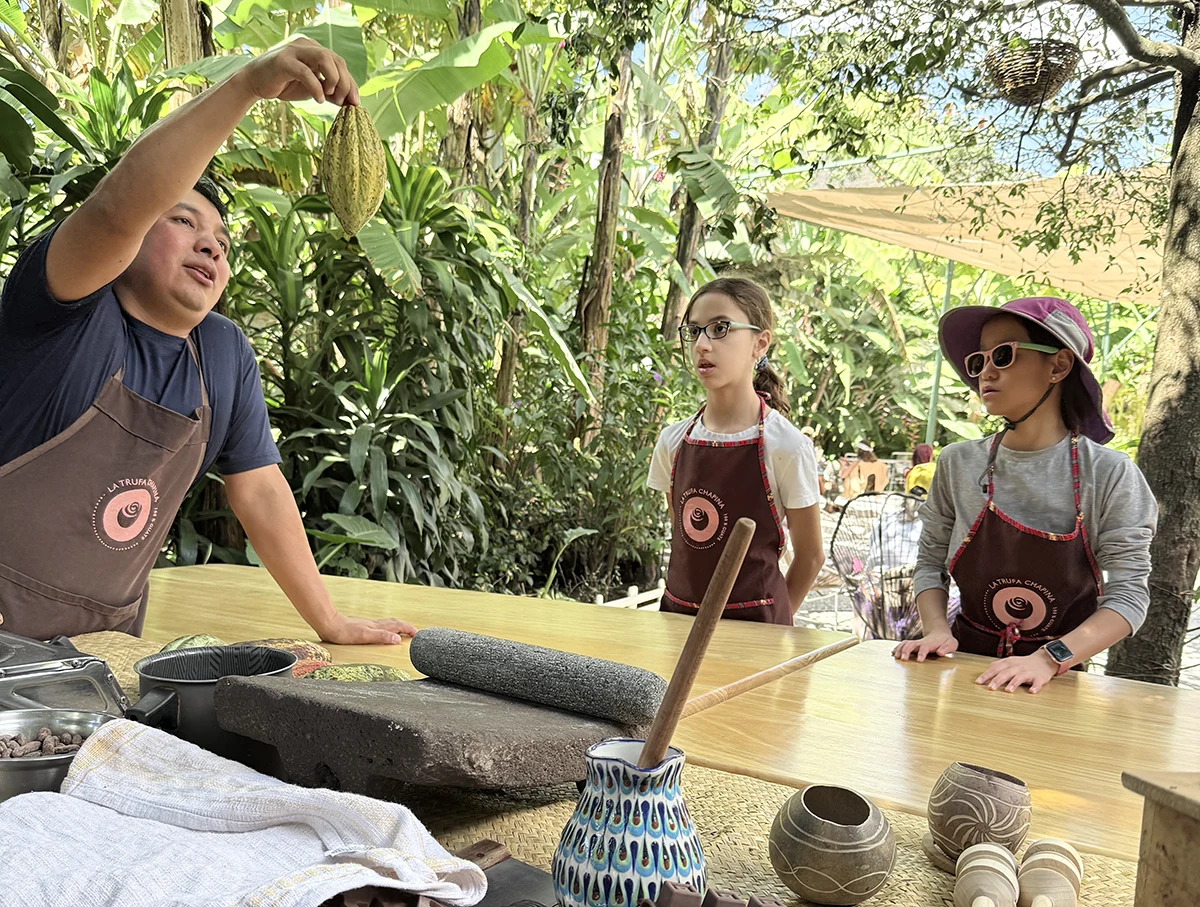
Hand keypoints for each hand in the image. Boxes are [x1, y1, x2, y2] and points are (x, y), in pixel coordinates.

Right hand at [236, 37, 359, 106]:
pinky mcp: (283, 61)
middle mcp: (307, 46)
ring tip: (330, 96)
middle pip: (336, 59)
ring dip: (333, 79)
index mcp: (316, 50)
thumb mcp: (313, 89)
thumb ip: (331, 92)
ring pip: (324, 58)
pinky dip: (316, 87)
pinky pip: (306, 72)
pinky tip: (319, 100)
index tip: (355, 103)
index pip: (340, 64)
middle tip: (342, 101)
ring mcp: (295, 51)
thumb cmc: (286, 85)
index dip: (351, 84)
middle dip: (345, 83)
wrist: (255, 83)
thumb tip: (351, 102)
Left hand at [316, 613, 415, 644]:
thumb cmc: (344, 632)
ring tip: (401, 632)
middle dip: (405, 627)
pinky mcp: (360, 627)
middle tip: (413, 632)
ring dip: (396, 627)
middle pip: (394, 623)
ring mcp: (367, 624)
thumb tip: (398, 638)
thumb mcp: (365, 636)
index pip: (397, 626)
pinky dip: (385, 629)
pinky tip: (381, 632)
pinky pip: (378, 626)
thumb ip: (381, 636)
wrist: (329, 624)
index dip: (408, 629)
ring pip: (386, 624)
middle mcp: (374, 624)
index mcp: (377, 626)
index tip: (417, 633)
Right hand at [892, 630, 958, 661]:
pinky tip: (893, 653)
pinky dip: (897, 648)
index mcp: (931, 644)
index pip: (924, 647)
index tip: (919, 661)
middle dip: (906, 651)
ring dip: (900, 649)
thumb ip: (946, 648)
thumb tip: (939, 652)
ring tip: (896, 657)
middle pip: (911, 644)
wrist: (940, 633)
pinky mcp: (912, 644)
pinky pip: (903, 645)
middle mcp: (921, 642)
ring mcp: (916, 643)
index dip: (921, 653)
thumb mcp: (951, 644)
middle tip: (903, 660)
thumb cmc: (946, 641)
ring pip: (905, 644)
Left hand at [976, 653, 1057, 693]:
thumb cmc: (1023, 664)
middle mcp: (1017, 667)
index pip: (995, 668)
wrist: (1044, 660)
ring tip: (1008, 690)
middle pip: (1006, 673)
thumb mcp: (1009, 662)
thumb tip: (985, 671)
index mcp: (1008, 663)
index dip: (986, 675)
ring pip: (1020, 677)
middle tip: (990, 688)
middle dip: (997, 680)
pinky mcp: (1039, 678)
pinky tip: (1031, 691)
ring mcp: (1028, 672)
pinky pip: (1037, 682)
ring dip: (1014, 683)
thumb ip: (997, 666)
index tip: (978, 682)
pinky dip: (1035, 686)